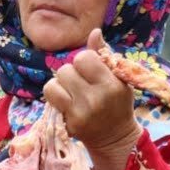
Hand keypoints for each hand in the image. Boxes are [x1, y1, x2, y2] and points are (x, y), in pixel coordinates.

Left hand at [43, 28, 141, 169]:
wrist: (114, 137)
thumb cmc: (117, 102)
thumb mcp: (118, 78)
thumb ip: (104, 55)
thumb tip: (94, 32)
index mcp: (111, 84)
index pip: (83, 58)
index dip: (84, 61)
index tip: (90, 70)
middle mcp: (95, 99)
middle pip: (65, 70)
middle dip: (71, 73)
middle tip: (80, 83)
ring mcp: (80, 112)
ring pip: (53, 84)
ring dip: (60, 85)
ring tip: (71, 91)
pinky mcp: (68, 123)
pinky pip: (50, 99)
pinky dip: (55, 97)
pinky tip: (66, 101)